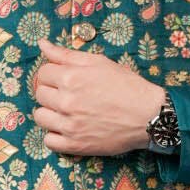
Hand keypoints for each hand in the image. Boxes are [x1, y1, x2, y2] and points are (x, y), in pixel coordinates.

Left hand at [33, 37, 165, 155]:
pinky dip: (55, 135)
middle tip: (70, 94)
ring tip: (67, 112)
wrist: (149, 116)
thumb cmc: (127, 86)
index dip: (54, 74)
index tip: (65, 79)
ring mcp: (70, 125)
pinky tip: (67, 128)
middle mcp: (67, 102)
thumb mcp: (99, 63)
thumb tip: (42, 44)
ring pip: (40, 117)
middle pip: (40, 94)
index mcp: (71, 78)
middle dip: (52, 91)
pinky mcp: (76, 145)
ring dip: (50, 113)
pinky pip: (49, 141)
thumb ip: (67, 54)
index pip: (43, 73)